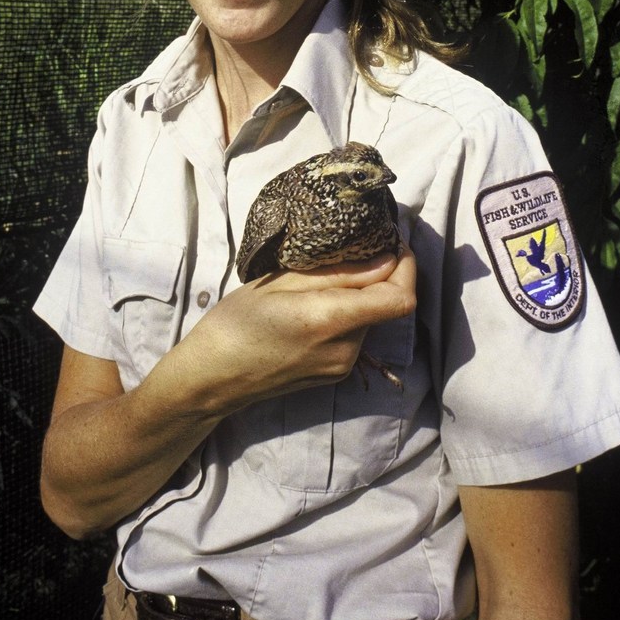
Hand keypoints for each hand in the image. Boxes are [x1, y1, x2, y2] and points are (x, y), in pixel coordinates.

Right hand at [173, 245, 416, 414]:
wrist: (212, 378)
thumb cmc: (235, 323)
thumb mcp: (280, 283)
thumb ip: (338, 273)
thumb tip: (385, 259)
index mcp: (331, 321)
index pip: (400, 298)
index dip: (406, 266)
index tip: (393, 241)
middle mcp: (345, 349)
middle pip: (384, 305)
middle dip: (375, 275)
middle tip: (347, 250)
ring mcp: (341, 367)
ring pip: (368, 318)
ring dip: (356, 295)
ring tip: (317, 280)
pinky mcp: (333, 375)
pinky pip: (353, 335)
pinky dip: (345, 313)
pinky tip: (312, 304)